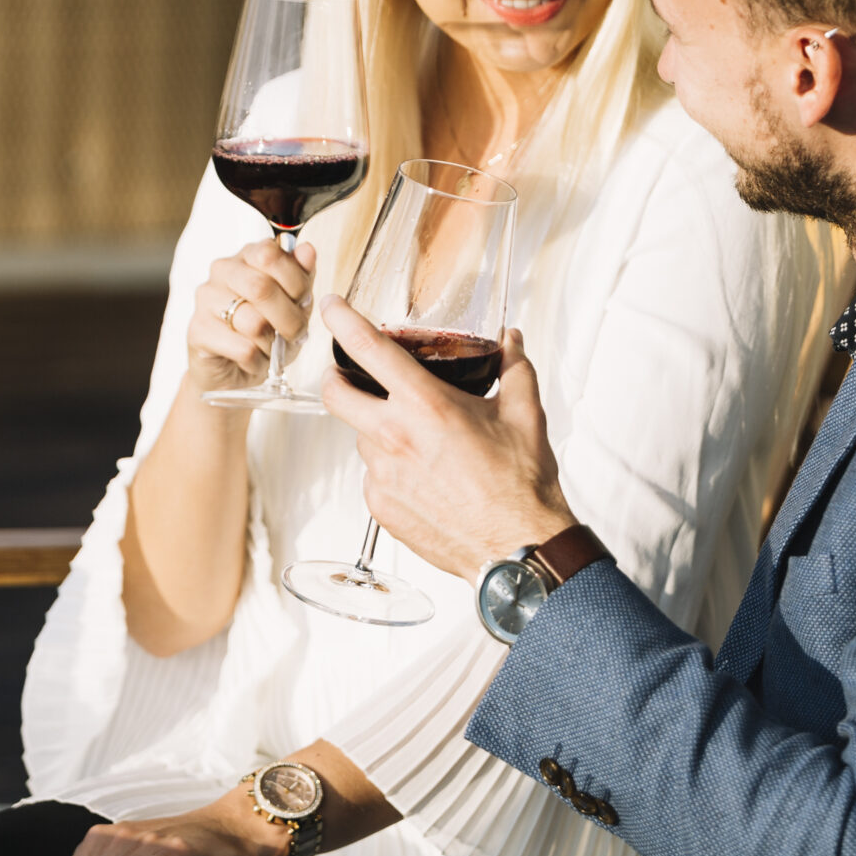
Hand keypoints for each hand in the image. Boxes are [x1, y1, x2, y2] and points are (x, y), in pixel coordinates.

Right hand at [186, 237, 317, 392]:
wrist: (232, 369)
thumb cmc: (265, 332)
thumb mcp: (293, 305)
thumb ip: (301, 277)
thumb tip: (307, 250)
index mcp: (247, 256)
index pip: (270, 254)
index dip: (295, 282)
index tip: (303, 302)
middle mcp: (223, 271)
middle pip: (262, 288)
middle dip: (289, 319)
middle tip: (296, 334)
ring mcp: (206, 298)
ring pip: (254, 323)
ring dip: (272, 344)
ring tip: (270, 348)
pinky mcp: (197, 330)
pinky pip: (243, 348)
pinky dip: (257, 361)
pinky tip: (253, 360)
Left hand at [317, 295, 571, 578]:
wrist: (518, 549)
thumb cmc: (521, 486)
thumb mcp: (524, 414)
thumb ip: (514, 368)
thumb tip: (512, 341)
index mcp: (426, 406)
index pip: (368, 349)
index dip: (342, 321)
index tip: (330, 307)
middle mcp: (395, 438)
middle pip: (335, 393)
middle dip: (336, 377)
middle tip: (353, 377)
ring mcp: (383, 476)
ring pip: (360, 437)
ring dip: (377, 429)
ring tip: (417, 440)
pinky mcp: (380, 507)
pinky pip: (372, 475)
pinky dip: (389, 468)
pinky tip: (422, 476)